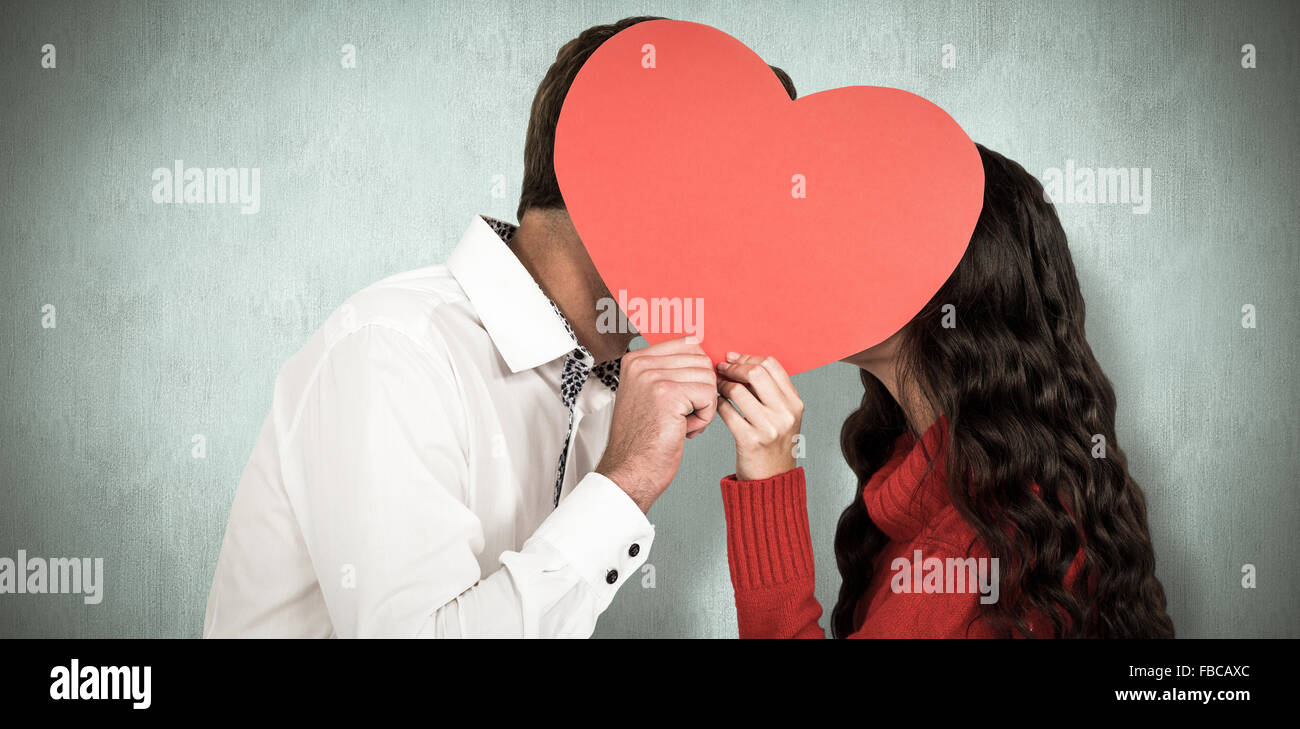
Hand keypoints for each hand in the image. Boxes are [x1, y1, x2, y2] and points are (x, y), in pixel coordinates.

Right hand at [596, 336, 717, 511]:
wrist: (629, 471)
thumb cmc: (643, 440)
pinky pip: (710, 396)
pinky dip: (704, 418)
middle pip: (701, 361)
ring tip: (679, 423)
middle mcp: (641, 364)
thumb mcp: (648, 394)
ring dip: (703, 406)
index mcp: (635, 359)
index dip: (696, 375)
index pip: (688, 345)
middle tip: (679, 416)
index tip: (679, 399)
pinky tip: (683, 430)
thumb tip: (700, 348)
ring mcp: (653, 377)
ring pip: (708, 379)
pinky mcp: (668, 394)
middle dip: (700, 392)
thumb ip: (669, 370)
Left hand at [716, 353, 802, 480]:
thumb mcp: (782, 416)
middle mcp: (785, 413)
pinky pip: (727, 411)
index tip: (734, 358)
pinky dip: (718, 403)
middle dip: (734, 367)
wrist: (772, 481)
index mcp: (795, 403)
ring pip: (738, 390)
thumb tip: (740, 360)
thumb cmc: (774, 445)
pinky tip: (718, 404)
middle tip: (722, 368)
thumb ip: (769, 391)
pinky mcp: (750, 440)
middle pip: (755, 372)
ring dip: (722, 384)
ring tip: (718, 387)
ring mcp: (768, 427)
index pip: (771, 365)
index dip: (749, 357)